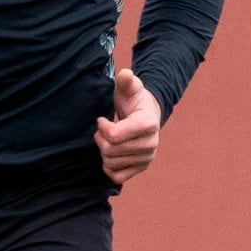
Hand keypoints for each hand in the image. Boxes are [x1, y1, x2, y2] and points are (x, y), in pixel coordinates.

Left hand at [94, 68, 165, 183]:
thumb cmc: (134, 100)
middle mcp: (151, 144)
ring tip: (107, 140)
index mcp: (148, 124)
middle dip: (100, 139)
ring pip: (111, 163)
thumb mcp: (130, 87)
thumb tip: (125, 74)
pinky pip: (117, 177)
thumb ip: (126, 80)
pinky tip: (110, 155)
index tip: (102, 119)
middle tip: (102, 130)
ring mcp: (147, 158)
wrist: (147, 114)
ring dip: (103, 151)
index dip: (102, 127)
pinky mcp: (141, 168)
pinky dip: (109, 168)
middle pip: (110, 150)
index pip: (114, 136)